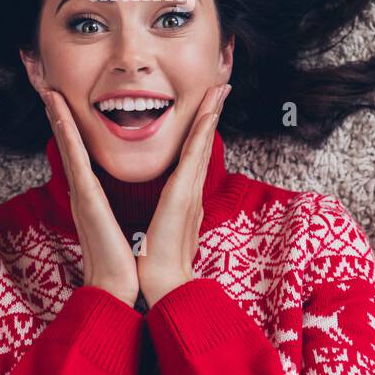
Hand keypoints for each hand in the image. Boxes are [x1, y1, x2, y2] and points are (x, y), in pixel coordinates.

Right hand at [40, 88, 139, 306]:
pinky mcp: (87, 198)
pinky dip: (66, 136)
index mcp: (92, 193)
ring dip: (57, 117)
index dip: (69, 125)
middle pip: (67, 143)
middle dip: (56, 114)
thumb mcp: (119, 223)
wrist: (118, 287)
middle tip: (47, 86)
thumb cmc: (123, 258)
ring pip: (67, 146)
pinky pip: (75, 160)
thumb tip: (115, 197)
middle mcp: (82, 189)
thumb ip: (113, 206)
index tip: (62, 102)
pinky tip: (59, 116)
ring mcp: (81, 193)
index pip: (78, 151)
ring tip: (48, 92)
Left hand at [137, 84, 229, 307]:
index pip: (192, 156)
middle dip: (212, 114)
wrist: (161, 286)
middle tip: (220, 87)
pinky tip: (208, 114)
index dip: (200, 130)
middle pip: (203, 143)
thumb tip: (160, 211)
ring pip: (202, 144)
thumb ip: (162, 217)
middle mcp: (190, 192)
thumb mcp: (157, 232)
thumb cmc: (155, 264)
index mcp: (182, 198)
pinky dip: (202, 133)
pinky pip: (194, 157)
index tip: (206, 109)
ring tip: (218, 90)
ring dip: (210, 115)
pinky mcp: (184, 196)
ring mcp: (190, 192)